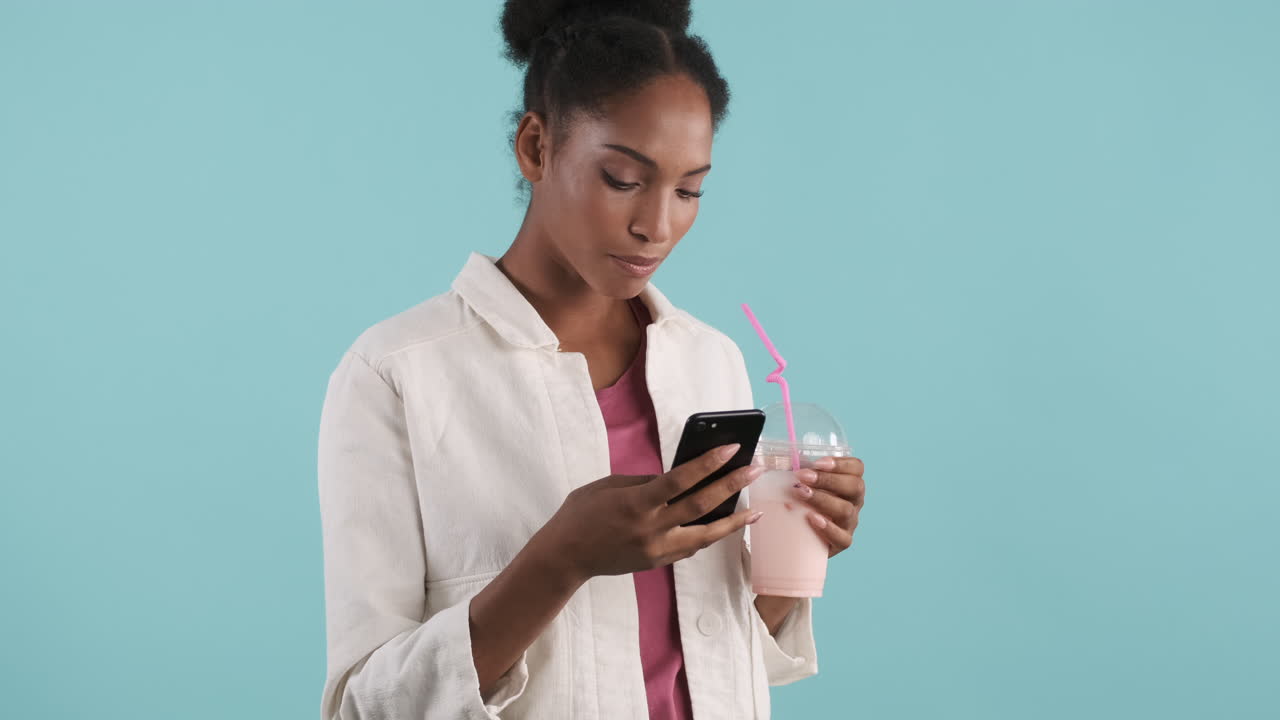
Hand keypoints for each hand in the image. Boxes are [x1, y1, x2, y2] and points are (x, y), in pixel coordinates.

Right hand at [537, 444, 764, 581]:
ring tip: (755, 511)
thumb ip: (644, 482)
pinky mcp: (657, 562)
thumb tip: (677, 479)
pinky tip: (722, 526)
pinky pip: (690, 547)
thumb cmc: (581, 514)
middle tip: (754, 471)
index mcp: (636, 503)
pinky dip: (707, 535)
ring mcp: (656, 549)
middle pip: (700, 506)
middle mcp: (651, 528)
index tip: (731, 448)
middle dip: (731, 486)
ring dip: (732, 522)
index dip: (707, 464)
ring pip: (705, 535)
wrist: (565, 556)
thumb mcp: (609, 486)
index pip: (680, 480)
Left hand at [791, 455, 865, 557]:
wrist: (797, 537)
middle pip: (855, 487)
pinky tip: (812, 518)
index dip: (841, 463)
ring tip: (801, 493)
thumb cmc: (800, 504)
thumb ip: (795, 471)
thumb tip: (775, 459)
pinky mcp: (842, 542)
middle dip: (828, 479)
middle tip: (803, 476)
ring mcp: (850, 523)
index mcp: (848, 483)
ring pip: (846, 510)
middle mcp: (854, 501)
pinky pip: (842, 537)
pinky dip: (827, 528)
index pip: (856, 468)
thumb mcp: (800, 484)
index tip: (818, 462)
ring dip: (822, 499)